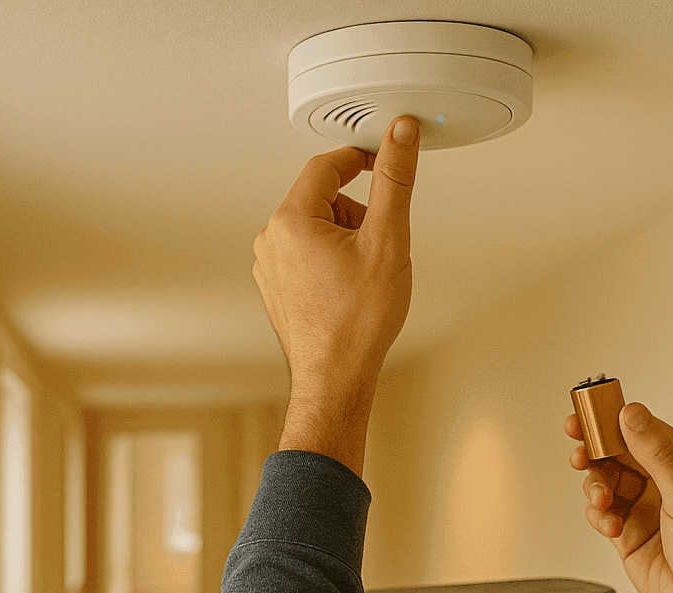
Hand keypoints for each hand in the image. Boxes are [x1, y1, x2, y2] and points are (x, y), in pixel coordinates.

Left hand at [253, 116, 420, 475]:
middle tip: (381, 245)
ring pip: (317, 228)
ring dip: (348, 238)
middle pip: (323, 198)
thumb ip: (394, 180)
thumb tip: (401, 134)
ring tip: (366, 275)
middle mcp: (271, 240)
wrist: (336, 379)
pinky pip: (309, 256)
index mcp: (291, 220)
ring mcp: (271, 266)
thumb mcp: (387, 239)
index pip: (326, 166)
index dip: (360, 158)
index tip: (385, 159)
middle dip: (358, 212)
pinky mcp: (278, 288)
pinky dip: (334, 261)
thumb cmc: (357, 322)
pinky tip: (350, 291)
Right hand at [566, 404, 672, 592]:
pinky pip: (601, 512)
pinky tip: (610, 524)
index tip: (590, 413)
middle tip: (579, 448)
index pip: (645, 431)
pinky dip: (598, 515)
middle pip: (618, 453)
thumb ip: (658, 453)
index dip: (615, 421)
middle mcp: (664, 482)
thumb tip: (633, 415)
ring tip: (601, 499)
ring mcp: (644, 506)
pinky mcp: (627, 531)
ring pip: (605, 481)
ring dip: (596, 487)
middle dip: (596, 451)